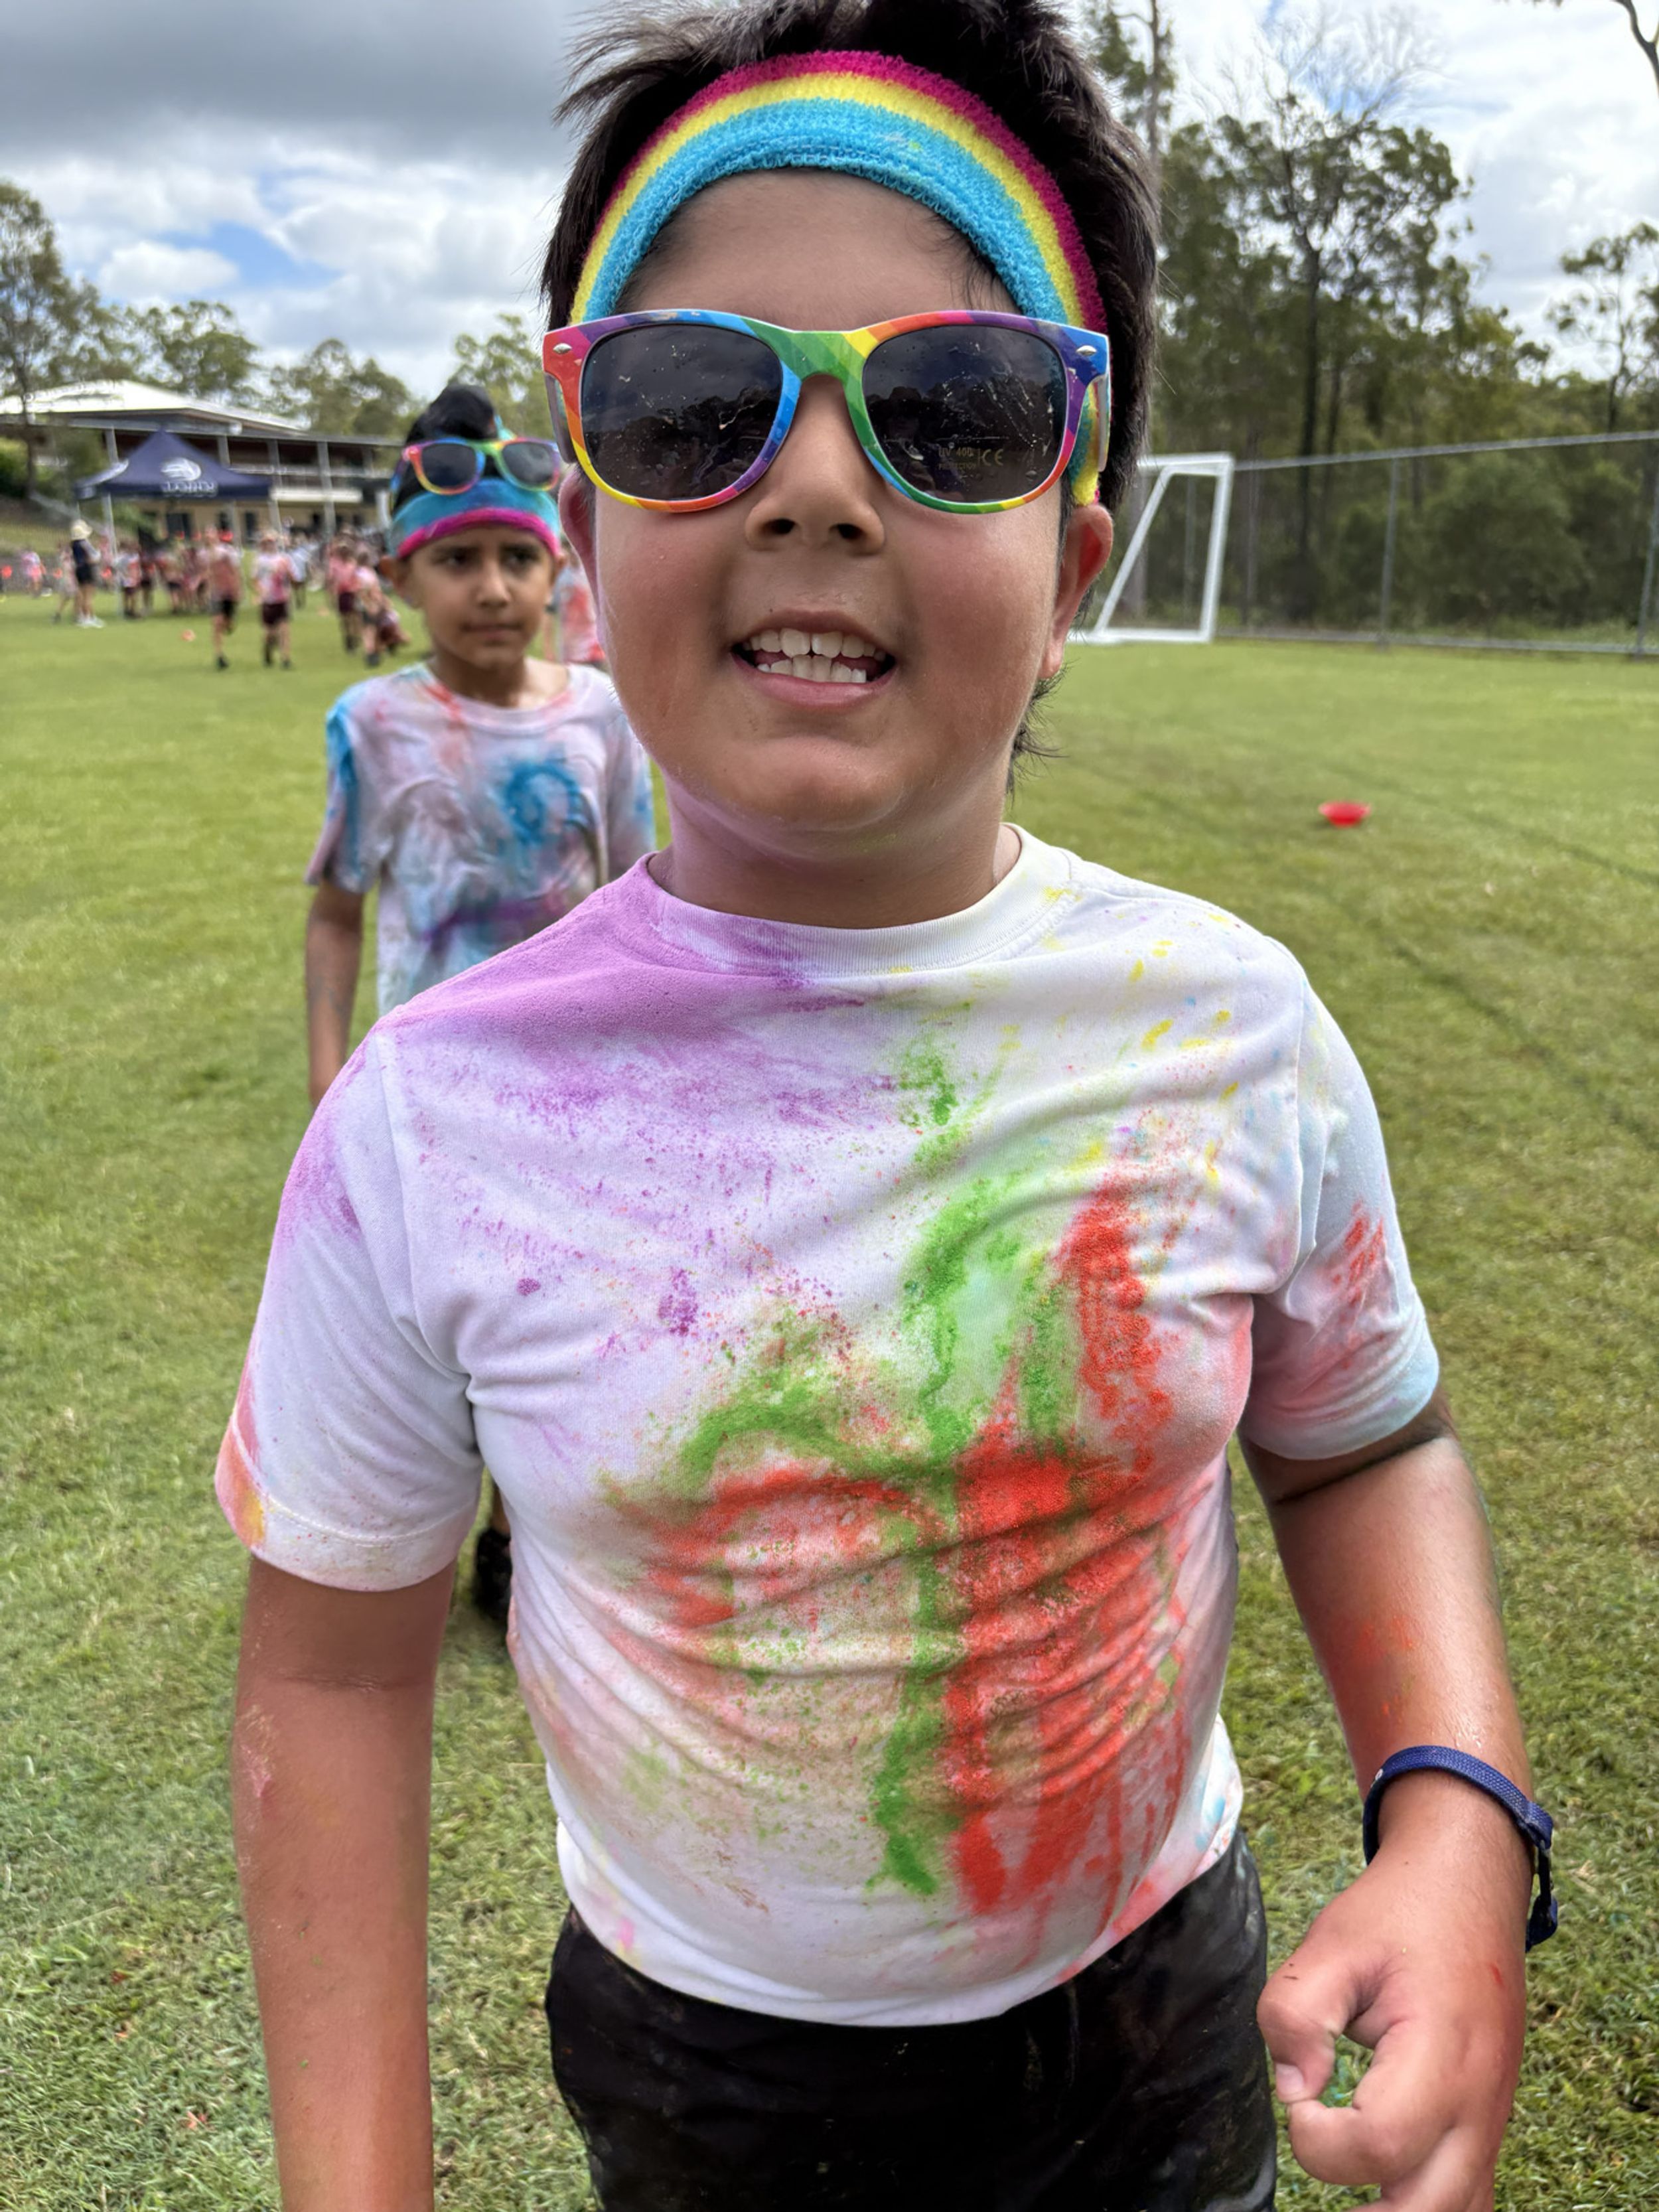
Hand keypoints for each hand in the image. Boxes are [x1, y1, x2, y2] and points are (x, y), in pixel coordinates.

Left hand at [1258, 1774, 1530, 2210]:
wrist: (1470, 1888)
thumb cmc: (1399, 1914)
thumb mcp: (1332, 1940)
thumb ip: (1295, 2011)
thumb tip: (1294, 2087)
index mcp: (1439, 2055)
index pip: (1380, 2144)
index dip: (1320, 2137)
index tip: (1299, 2092)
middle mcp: (1477, 2105)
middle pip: (1428, 2211)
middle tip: (1317, 2157)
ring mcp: (1490, 2123)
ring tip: (1345, 2194)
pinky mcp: (1487, 2126)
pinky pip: (1469, 2197)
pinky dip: (1426, 2206)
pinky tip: (1382, 2192)